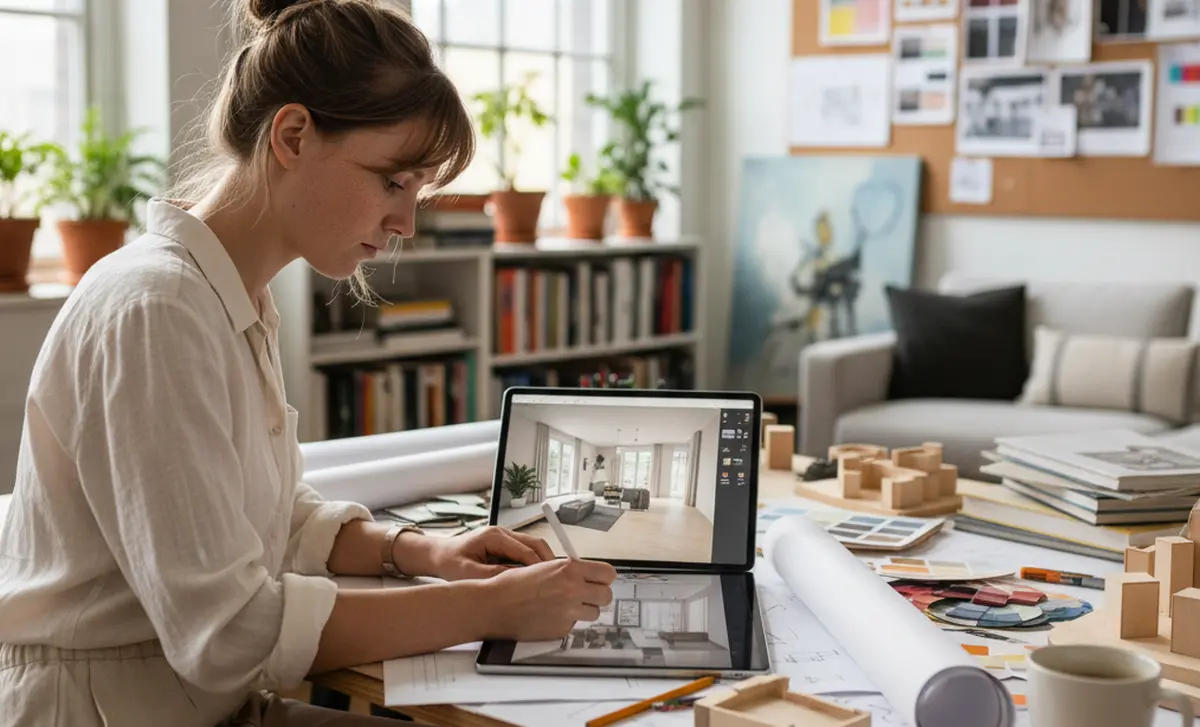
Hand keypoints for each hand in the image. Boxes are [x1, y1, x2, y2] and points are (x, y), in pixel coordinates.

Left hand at [424, 526, 554, 580]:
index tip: (548, 581)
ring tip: (549, 581)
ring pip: (533, 547)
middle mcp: (502, 533)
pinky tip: (535, 579)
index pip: (524, 550)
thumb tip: (516, 580)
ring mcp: (505, 537)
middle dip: (548, 562)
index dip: (538, 566)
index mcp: (493, 536)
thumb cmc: (449, 561)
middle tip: (557, 581)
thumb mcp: (467, 573)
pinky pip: (525, 552)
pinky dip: (533, 564)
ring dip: (542, 562)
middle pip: (535, 544)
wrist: (439, 554)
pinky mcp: (505, 545)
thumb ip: (492, 575)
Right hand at [481, 558, 617, 641]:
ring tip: (564, 606)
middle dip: (597, 596)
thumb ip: (568, 571)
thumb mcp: (544, 566)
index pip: (608, 574)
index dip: (604, 578)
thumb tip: (585, 575)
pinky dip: (566, 622)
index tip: (599, 580)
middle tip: (585, 595)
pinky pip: (574, 625)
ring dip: (584, 610)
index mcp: (569, 569)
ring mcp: (569, 612)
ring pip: (594, 613)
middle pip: (606, 596)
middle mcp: (573, 590)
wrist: (494, 605)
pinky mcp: (561, 630)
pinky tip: (549, 616)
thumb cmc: (512, 585)